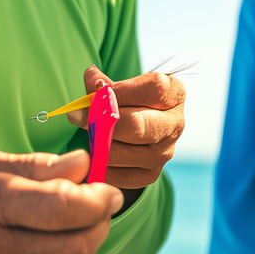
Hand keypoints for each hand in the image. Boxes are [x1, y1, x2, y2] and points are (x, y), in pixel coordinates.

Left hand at [68, 65, 184, 188]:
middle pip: (137, 125)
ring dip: (98, 143)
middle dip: (103, 120)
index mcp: (174, 94)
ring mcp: (165, 153)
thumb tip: (91, 78)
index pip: (153, 89)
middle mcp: (175, 125)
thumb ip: (104, 83)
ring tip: (86, 133)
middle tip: (79, 116)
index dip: (121, 90)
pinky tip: (94, 152)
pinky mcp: (151, 174)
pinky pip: (119, 174)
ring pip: (123, 152)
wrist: (139, 126)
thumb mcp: (123, 85)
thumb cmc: (130, 100)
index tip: (96, 89)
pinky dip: (101, 165)